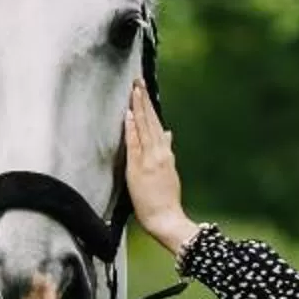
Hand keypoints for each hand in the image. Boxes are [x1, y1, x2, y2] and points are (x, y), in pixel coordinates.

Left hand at [123, 81, 195, 254]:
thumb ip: (167, 150)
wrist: (165, 218)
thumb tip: (167, 133)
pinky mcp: (140, 168)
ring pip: (144, 127)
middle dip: (143, 100)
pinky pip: (134, 143)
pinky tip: (128, 114)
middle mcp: (158, 152)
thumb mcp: (169, 170)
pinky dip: (132, 128)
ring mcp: (149, 159)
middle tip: (138, 81)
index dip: (149, 106)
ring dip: (138, 108)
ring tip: (134, 90)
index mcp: (165, 153)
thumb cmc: (165, 199)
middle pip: (150, 121)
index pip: (156, 124)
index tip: (143, 91)